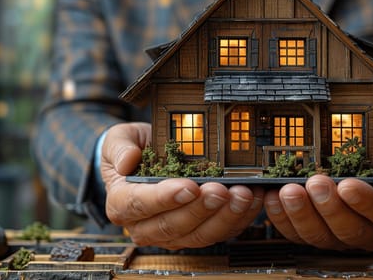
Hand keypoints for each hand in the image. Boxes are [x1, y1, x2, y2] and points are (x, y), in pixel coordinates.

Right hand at [100, 122, 263, 248]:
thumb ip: (119, 147)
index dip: (165, 198)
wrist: (147, 159)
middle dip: (201, 208)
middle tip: (220, 190)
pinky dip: (239, 217)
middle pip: (173, 225)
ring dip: (225, 216)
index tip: (188, 187)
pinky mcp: (198, 233)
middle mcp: (145, 226)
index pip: (140, 205)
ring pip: (200, 234)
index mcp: (122, 203)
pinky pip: (220, 232)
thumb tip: (127, 161)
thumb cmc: (134, 150)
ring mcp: (173, 234)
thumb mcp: (119, 139)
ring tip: (242, 194)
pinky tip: (252, 198)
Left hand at [263, 128, 372, 250]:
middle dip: (329, 208)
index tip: (347, 185)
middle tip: (314, 183)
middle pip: (350, 231)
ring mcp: (340, 234)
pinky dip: (282, 218)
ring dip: (301, 215)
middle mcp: (370, 229)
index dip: (366, 202)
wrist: (371, 158)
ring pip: (320, 236)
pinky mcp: (315, 231)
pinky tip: (271, 197)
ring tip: (286, 191)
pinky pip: (297, 233)